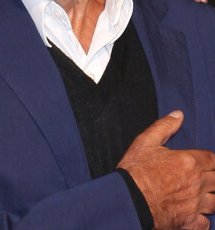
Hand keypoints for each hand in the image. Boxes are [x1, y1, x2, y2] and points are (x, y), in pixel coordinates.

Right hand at [117, 111, 214, 228]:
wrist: (128, 199)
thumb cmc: (135, 169)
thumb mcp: (145, 141)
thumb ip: (164, 126)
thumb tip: (178, 114)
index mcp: (188, 162)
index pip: (212, 159)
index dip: (211, 160)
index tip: (207, 162)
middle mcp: (197, 183)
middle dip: (213, 177)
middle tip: (204, 176)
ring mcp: (195, 204)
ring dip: (210, 197)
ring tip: (200, 194)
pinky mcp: (190, 222)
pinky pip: (206, 222)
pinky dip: (202, 218)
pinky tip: (195, 213)